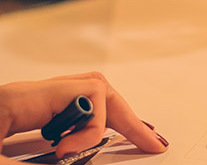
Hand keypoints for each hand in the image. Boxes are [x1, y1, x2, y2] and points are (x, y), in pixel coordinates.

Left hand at [0, 72, 167, 162]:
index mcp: (19, 99)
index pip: (88, 92)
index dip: (96, 124)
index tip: (73, 155)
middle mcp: (29, 93)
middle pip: (97, 88)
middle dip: (126, 116)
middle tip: (149, 140)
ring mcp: (30, 100)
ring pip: (90, 93)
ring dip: (112, 116)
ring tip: (133, 136)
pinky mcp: (27, 113)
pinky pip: (74, 106)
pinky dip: (95, 120)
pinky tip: (99, 136)